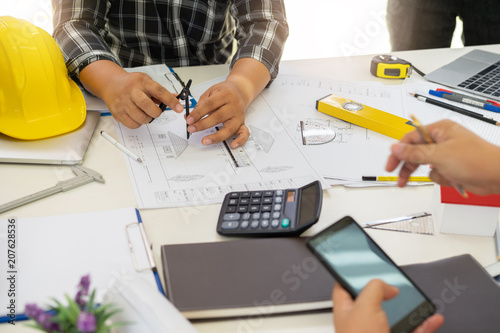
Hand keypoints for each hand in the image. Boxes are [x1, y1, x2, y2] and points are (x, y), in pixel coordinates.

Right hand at [80, 60, 183, 127]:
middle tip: (156, 112)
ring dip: (147, 119)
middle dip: (156, 112)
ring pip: (141, 118)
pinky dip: (138, 123)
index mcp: (142, 82)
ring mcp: (123, 102)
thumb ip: (160, 91)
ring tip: (145, 113)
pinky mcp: (117, 112)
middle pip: (147, 106)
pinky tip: (137, 116)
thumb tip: (176, 99)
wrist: (110, 84)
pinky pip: (133, 124)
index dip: (170, 100)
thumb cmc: (131, 83)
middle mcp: (131, 91)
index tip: (179, 108)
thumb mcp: (146, 81)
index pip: (159, 91)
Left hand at [185, 58, 270, 147]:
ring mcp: (239, 116)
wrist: (240, 91)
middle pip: (218, 117)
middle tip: (191, 129)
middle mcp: (234, 105)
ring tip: (205, 140)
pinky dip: (240, 140)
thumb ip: (201, 104)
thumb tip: (189, 117)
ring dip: (216, 137)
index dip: (198, 113)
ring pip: (229, 129)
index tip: (189, 119)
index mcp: (225, 95)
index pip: (210, 105)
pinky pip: (244, 133)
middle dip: (202, 125)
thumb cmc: (225, 92)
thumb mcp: (211, 92)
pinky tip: (232, 145)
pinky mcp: (242, 123)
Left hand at [333, 280, 443, 332]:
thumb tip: (388, 287)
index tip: (362, 264)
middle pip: (373, 301)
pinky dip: (424, 325)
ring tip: (417, 298)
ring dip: (409, 308)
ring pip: (396, 317)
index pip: (344, 287)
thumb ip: (375, 288)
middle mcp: (361, 323)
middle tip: (396, 282)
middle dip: (386, 291)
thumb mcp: (364, 306)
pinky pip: (412, 331)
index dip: (352, 274)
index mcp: (346, 310)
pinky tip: (433, 318)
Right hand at [385, 119, 499, 194]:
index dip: (399, 151)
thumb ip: (413, 152)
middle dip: (410, 166)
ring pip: (425, 165)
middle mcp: (442, 140)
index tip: (391, 163)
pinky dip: (442, 178)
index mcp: (439, 129)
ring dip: (432, 173)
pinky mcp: (451, 167)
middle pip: (415, 152)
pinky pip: (436, 174)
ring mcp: (447, 154)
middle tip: (400, 177)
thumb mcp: (438, 155)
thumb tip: (396, 148)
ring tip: (442, 175)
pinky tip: (452, 177)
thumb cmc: (477, 159)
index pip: (410, 138)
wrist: (497, 176)